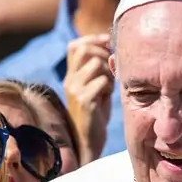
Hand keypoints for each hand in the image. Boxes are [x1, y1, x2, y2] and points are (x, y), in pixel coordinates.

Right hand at [64, 34, 113, 160]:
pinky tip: (107, 97)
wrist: (88, 141)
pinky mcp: (85, 101)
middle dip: (103, 54)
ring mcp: (75, 91)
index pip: (75, 46)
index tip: (108, 42)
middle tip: (111, 68)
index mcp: (71, 75)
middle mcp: (70, 80)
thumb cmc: (96, 113)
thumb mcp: (96, 87)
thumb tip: (111, 48)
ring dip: (108, 72)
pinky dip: (109, 87)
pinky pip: (102, 81)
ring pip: (96, 64)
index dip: (92, 40)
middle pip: (84, 50)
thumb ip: (100, 69)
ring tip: (108, 86)